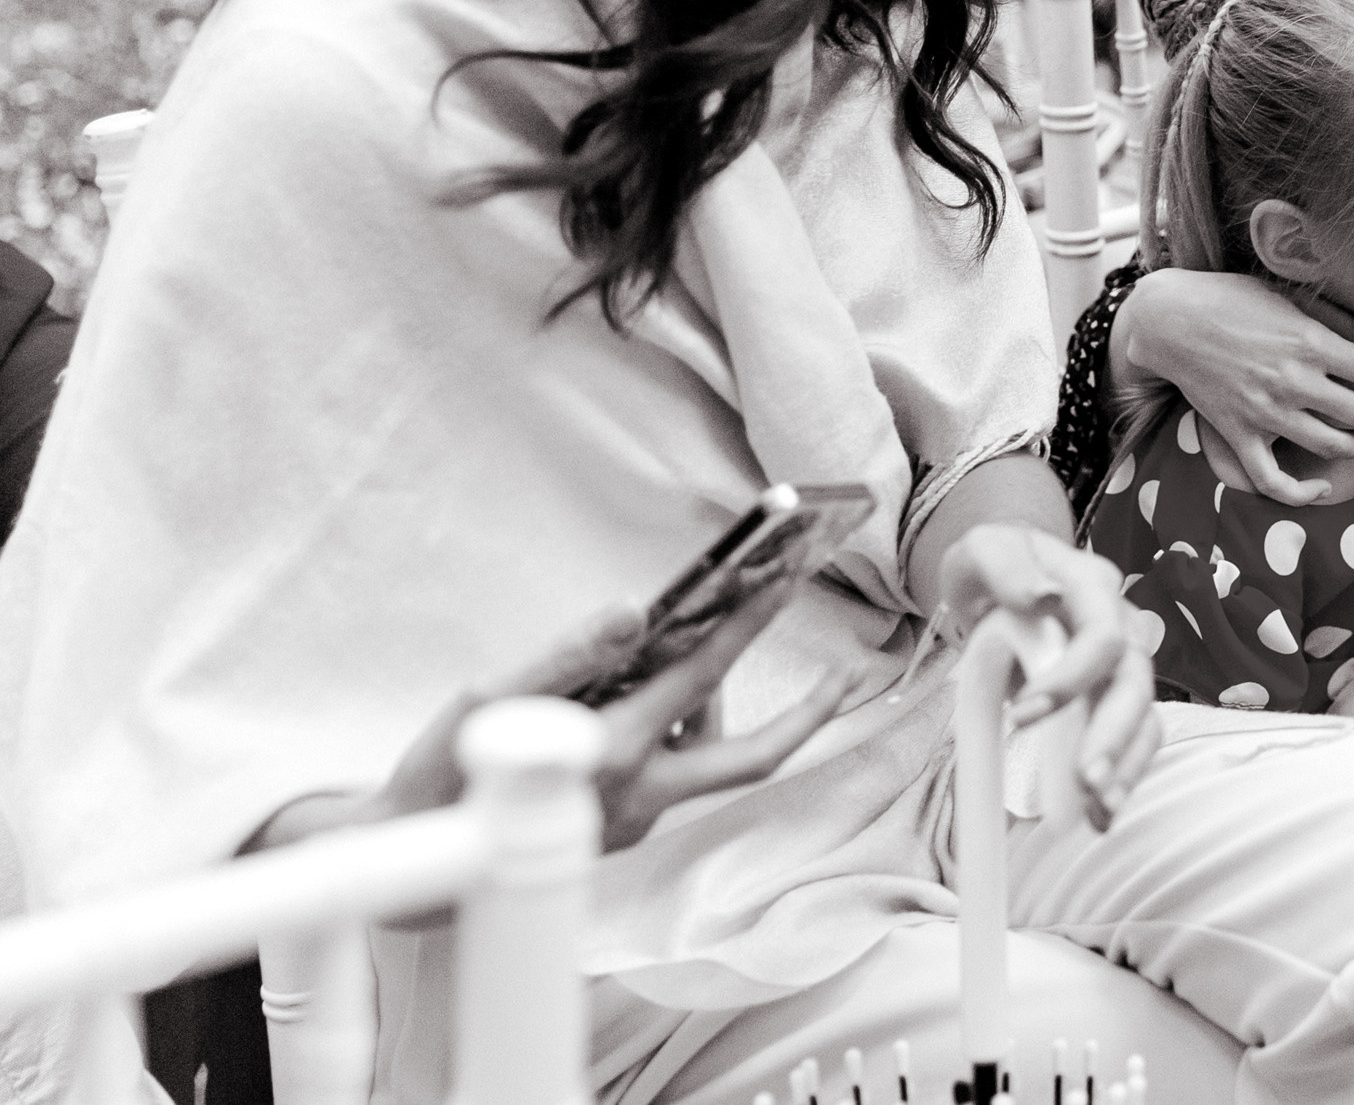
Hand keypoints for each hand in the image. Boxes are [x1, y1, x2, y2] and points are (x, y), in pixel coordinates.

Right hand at [251, 565, 860, 860]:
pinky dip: (674, 731)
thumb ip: (567, 654)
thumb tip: (634, 610)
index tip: (784, 579)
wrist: (407, 870)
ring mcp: (632, 821)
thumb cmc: (438, 779)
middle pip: (749, 758)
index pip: (701, 678)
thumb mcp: (489, 700)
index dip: (746, 624)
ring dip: (716, 709)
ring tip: (703, 645)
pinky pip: (669, 773)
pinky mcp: (619, 831)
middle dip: (807, 715)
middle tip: (850, 676)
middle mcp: (637, 796)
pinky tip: (648, 697)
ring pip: (702, 760)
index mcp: (613, 756)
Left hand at [938, 523, 1159, 830]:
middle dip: (1113, 735)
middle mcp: (1120, 624)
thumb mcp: (983, 550)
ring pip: (1144, 715)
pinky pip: (1135, 738)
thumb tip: (1043, 596)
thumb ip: (1006, 566)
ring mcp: (1121, 663)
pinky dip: (1125, 775)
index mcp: (1091, 586)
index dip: (1071, 678)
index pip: (1101, 636)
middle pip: (1135, 681)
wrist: (999, 581)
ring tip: (1101, 809)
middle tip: (1085, 781)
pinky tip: (1102, 813)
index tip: (1022, 715)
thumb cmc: (992, 566)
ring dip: (1126, 765)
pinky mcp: (1113, 697)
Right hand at [1114, 269, 1353, 505]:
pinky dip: (1301, 491)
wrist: (1170, 320)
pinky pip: (1272, 480)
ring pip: (1331, 447)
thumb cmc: (1235, 300)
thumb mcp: (1297, 299)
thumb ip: (1353, 327)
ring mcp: (1263, 414)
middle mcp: (1291, 382)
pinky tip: (1321, 485)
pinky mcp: (1238, 435)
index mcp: (1310, 343)